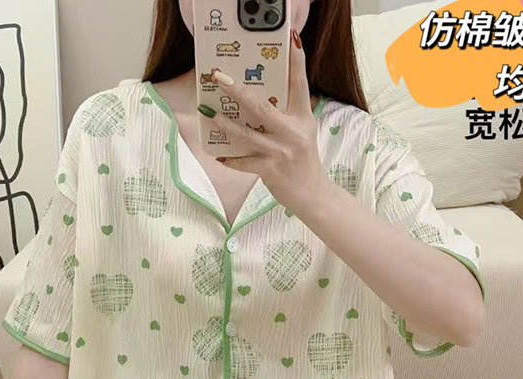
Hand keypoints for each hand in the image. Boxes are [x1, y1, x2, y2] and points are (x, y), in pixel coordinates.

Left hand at [200, 30, 329, 213]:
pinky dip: (231, 158)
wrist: (313, 195)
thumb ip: (287, 115)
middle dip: (237, 90)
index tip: (291, 39)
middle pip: (261, 106)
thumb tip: (258, 98)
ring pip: (247, 134)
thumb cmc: (304, 161)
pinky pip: (244, 161)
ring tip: (209, 113)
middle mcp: (293, 131)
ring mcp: (281, 151)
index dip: (296, 61)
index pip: (300, 84)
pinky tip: (220, 154)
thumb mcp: (303, 132)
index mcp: (303, 117)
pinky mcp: (270, 170)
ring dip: (225, 124)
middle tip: (219, 77)